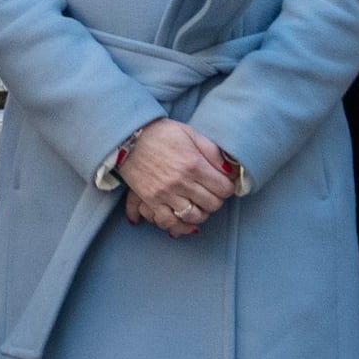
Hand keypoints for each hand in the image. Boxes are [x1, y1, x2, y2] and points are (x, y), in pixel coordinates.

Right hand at [114, 118, 238, 236]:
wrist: (128, 138)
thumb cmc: (161, 134)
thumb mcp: (191, 133)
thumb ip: (212, 151)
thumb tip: (230, 170)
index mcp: (194, 164)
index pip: (224, 189)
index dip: (228, 188)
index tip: (223, 184)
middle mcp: (182, 181)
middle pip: (212, 204)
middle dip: (216, 200)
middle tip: (212, 194)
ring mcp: (166, 193)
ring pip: (194, 216)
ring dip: (201, 213)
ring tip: (199, 205)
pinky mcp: (151, 200)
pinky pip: (170, 222)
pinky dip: (180, 224)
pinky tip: (184, 218)